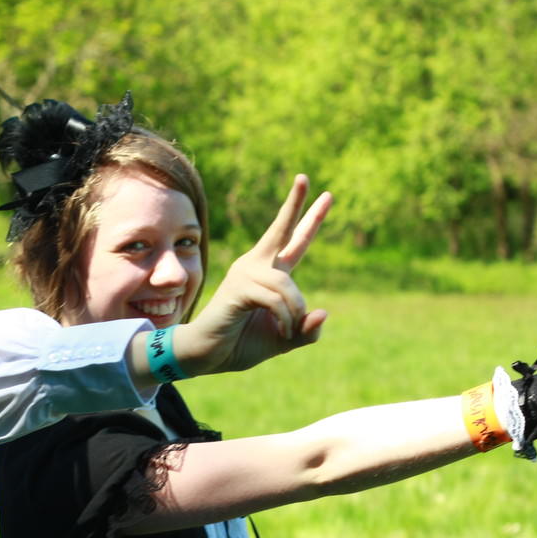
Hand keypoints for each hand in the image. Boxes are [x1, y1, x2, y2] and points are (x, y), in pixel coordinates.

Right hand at [178, 174, 331, 374]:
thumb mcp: (284, 339)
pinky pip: (275, 299)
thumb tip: (322, 313)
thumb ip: (305, 331)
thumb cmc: (241, 345)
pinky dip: (284, 318)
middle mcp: (257, 267)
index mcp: (270, 275)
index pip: (294, 241)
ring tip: (286, 331)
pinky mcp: (238, 287)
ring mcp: (246, 274)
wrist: (208, 357)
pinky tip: (280, 330)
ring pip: (286, 284)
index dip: (310, 219)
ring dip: (294, 312)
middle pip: (282, 231)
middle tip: (310, 181)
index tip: (327, 195)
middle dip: (298, 205)